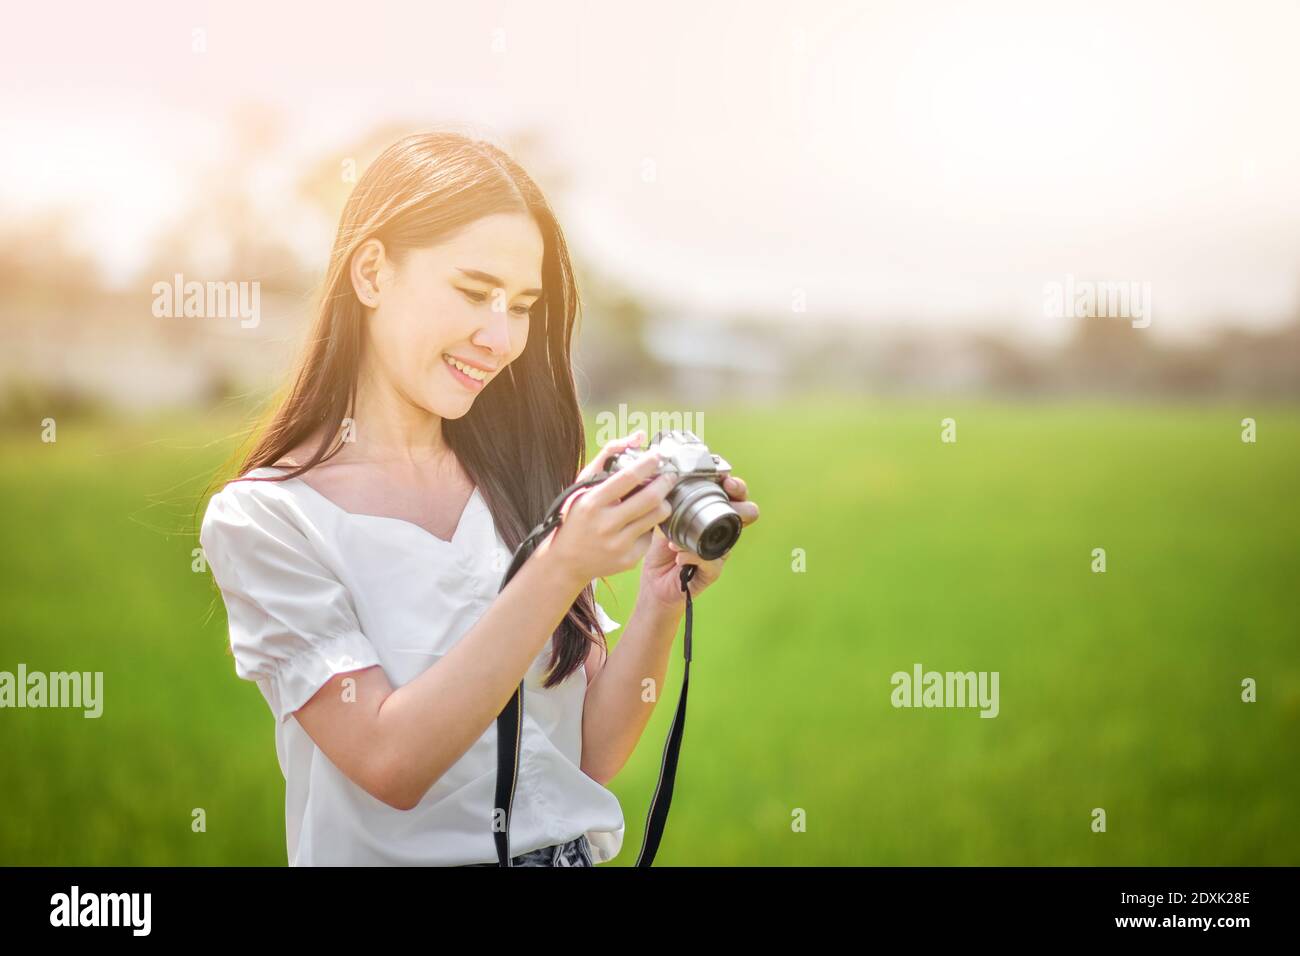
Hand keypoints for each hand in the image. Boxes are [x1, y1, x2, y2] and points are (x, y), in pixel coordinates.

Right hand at [537, 430, 679, 585]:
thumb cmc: (577, 516)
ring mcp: (618, 544)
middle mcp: (605, 525)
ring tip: (659, 497)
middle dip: (665, 483)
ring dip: (663, 503)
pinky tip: (640, 522)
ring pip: (657, 517)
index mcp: (592, 502)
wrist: (566, 561)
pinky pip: (650, 536)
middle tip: (670, 475)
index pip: (628, 478)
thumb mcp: (583, 484)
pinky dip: (649, 525)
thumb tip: (639, 437)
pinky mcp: (629, 559)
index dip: (648, 464)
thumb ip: (609, 456)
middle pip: (650, 498)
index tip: (658, 456)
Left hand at [640, 473, 759, 608]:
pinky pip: (712, 561)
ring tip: (676, 540)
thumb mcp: (663, 523)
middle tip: (728, 495)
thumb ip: (670, 505)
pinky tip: (678, 556)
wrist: (654, 583)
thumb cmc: (661, 552)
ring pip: (730, 538)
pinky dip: (693, 556)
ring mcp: (720, 552)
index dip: (737, 487)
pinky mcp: (713, 572)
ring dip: (704, 532)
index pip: (734, 497)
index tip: (727, 480)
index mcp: (713, 517)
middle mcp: (721, 533)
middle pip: (748, 513)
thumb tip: (667, 484)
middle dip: (742, 503)